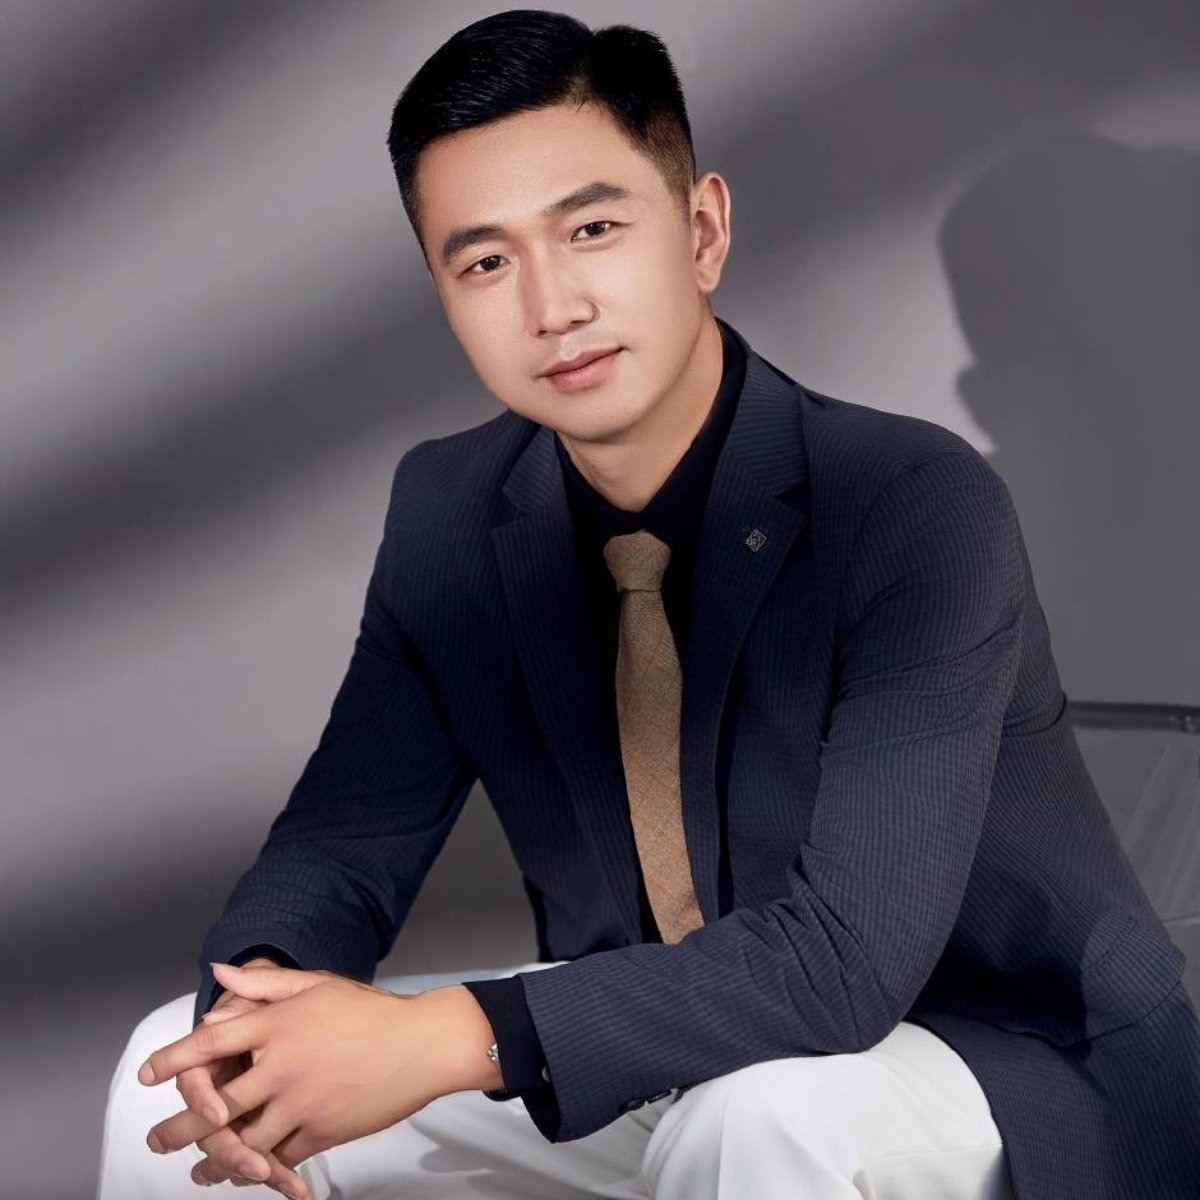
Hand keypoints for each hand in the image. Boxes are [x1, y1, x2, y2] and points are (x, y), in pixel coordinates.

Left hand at [139, 962, 499, 1186]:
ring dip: (214, 1160)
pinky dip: (259, 1169)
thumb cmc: (372, 1011)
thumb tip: (221, 972)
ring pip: (242, 1142)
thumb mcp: (317, 984)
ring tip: (198, 1171)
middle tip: (158, 1139)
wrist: (422, 1042)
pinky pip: (280, 1158)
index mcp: (277, 1025)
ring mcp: (301, 1102)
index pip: (209, 1042)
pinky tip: (247, 1175)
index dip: (172, 1059)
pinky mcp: (323, 1130)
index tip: (148, 1074)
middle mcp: (282, 1066)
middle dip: (179, 1127)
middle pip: (214, 1105)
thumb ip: (265, 983)